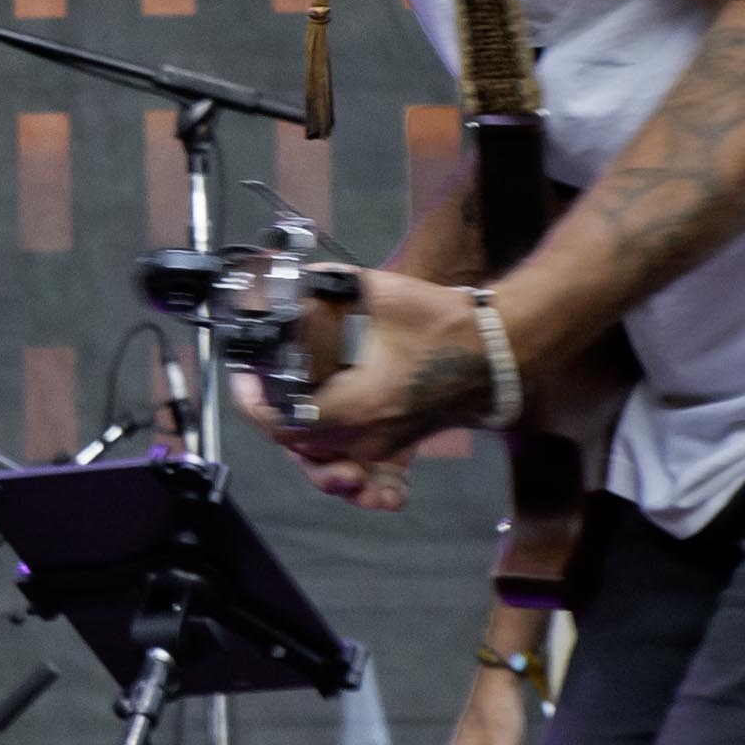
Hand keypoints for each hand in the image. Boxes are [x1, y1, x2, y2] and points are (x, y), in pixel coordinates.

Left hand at [227, 264, 490, 513]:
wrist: (498, 351)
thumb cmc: (444, 326)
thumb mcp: (377, 293)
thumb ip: (327, 284)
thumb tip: (289, 277)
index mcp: (357, 407)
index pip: (284, 423)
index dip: (253, 400)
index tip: (246, 372)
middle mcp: (367, 437)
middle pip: (297, 444)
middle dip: (271, 412)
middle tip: (257, 379)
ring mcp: (382, 445)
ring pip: (324, 458)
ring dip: (299, 438)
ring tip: (280, 405)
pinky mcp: (395, 443)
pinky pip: (360, 467)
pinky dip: (343, 466)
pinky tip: (334, 453)